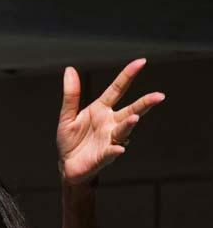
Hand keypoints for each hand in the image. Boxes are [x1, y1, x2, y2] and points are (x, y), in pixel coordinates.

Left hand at [56, 58, 164, 183]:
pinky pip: (111, 152)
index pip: (117, 89)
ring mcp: (109, 139)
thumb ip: (71, 95)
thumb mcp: (67, 116)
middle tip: (159, 96)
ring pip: (123, 130)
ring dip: (129, 124)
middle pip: (130, 110)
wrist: (67, 165)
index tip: (141, 62)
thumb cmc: (70, 140)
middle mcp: (110, 123)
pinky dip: (115, 149)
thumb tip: (70, 70)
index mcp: (101, 109)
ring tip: (134, 118)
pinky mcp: (104, 156)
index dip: (128, 75)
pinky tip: (119, 148)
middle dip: (145, 103)